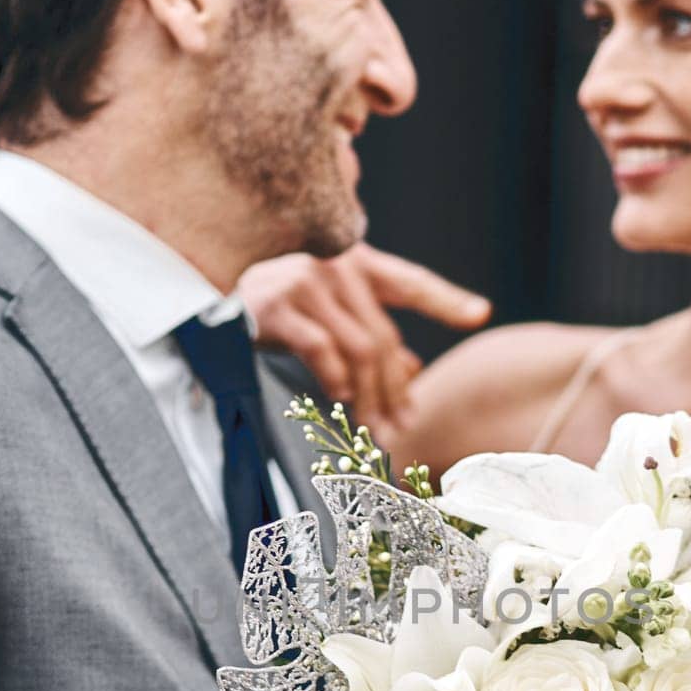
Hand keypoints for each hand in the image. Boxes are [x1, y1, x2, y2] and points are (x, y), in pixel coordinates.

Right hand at [238, 245, 491, 440]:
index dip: (446, 299)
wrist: (210, 304)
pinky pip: (320, 349)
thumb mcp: (330, 315)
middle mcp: (335, 265)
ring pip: (358, 348)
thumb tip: (412, 369)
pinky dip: (335, 379)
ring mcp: (304, 281)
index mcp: (356, 262)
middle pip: (384, 336)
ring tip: (375, 428)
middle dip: (396, 388)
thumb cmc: (279, 312)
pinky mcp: (276, 305)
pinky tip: (341, 401)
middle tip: (403, 426)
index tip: (480, 314)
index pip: (411, 282)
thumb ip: (369, 335)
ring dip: (370, 397)